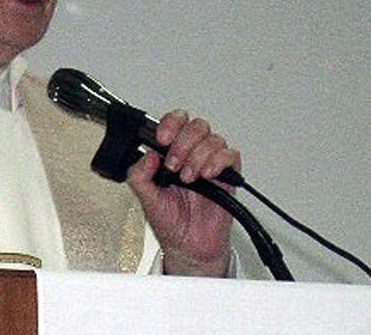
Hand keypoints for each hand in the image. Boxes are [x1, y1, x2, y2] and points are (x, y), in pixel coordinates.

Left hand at [126, 110, 239, 276]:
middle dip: (183, 142)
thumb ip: (139, 175)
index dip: (170, 123)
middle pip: (196, 125)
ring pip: (213, 139)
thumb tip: (148, 155)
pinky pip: (231, 156)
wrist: (188, 248)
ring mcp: (210, 164)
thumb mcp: (145, 198)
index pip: (175, 122)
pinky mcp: (227, 177)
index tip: (162, 139)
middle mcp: (191, 155)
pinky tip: (207, 175)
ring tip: (188, 178)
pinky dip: (219, 161)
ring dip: (198, 156)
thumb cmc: (169, 222)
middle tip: (174, 164)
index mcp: (170, 154)